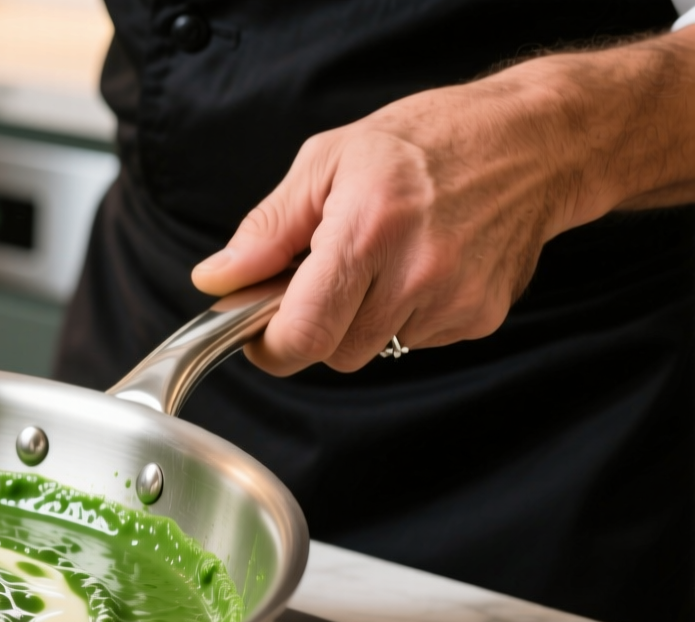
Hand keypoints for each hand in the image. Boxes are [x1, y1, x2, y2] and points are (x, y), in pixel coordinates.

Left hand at [191, 28, 694, 375]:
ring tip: (382, 259)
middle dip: (316, 325)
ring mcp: (454, 301)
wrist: (534, 141)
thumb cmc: (427, 140)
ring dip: (361, 319)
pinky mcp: (481, 317)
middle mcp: (415, 273)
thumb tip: (217, 280)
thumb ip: (267, 229)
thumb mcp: (328, 160)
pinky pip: (416, 340)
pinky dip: (405, 315)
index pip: (302, 334)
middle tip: (326, 274)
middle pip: (333, 353)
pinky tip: (420, 266)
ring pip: (373, 349)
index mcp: (368, 230)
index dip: (269, 347)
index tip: (258, 331)